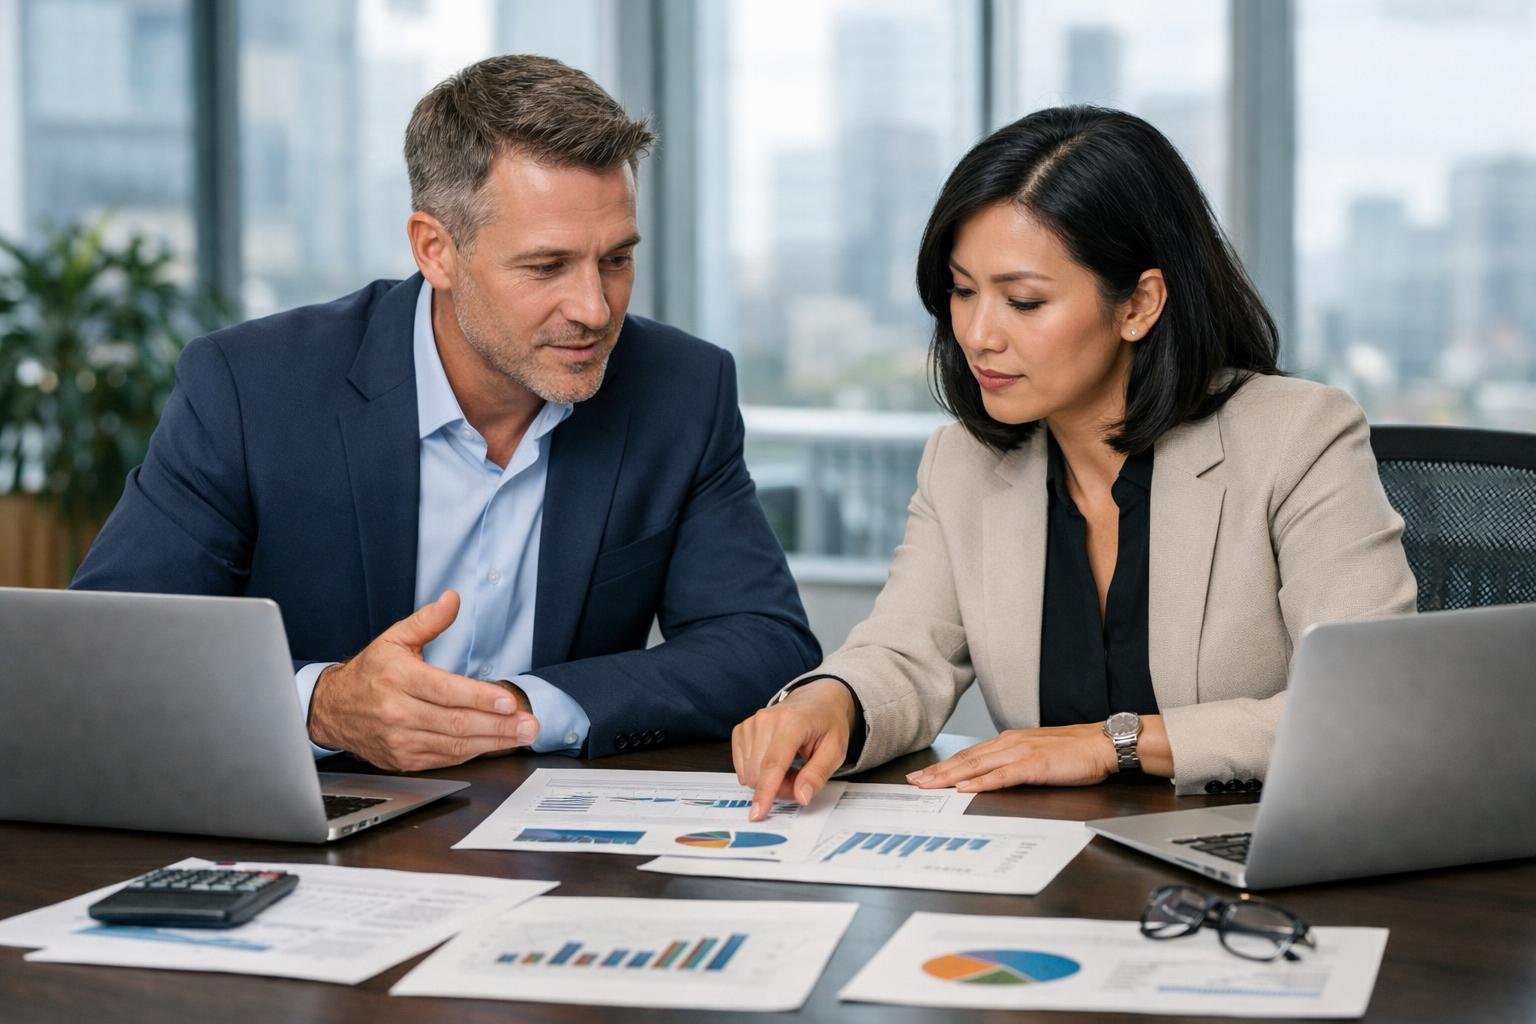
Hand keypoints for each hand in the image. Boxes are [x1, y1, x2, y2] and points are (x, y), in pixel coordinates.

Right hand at [307, 590, 540, 770]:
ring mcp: (400, 739)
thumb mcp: (394, 638)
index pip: (445, 691)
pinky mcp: (403, 759)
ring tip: (522, 736)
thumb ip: (427, 620)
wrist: (333, 709)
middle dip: (499, 725)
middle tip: (530, 725)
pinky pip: (445, 758)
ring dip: (493, 742)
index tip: (508, 701)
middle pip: (456, 722)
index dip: (479, 698)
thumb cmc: (369, 672)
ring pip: (454, 744)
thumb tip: (452, 599)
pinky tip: (494, 744)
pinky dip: (472, 752)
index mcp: (398, 678)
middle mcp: (398, 711)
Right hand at [731, 679, 855, 819]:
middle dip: (778, 787)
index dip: (765, 792)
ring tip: (790, 766)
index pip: (773, 764)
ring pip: (749, 773)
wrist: (816, 700)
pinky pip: (742, 766)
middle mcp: (766, 720)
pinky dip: (758, 772)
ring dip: (769, 780)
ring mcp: (751, 723)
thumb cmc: (827, 725)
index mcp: (792, 722)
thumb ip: (817, 774)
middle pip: (759, 773)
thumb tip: (801, 797)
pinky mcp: (741, 729)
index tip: (758, 814)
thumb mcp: (835, 751)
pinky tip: (774, 762)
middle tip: (800, 779)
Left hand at [906, 724, 1117, 791]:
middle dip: (938, 772)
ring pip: (978, 766)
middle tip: (914, 782)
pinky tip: (965, 788)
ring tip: (929, 785)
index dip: (945, 765)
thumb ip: (1015, 763)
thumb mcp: (1038, 755)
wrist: (1103, 743)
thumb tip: (994, 776)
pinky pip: (1003, 775)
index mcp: (1010, 741)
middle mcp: (1010, 743)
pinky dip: (981, 782)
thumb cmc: (1075, 752)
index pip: (970, 755)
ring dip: (950, 776)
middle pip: (967, 759)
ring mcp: (1022, 753)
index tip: (924, 775)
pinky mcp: (1035, 765)